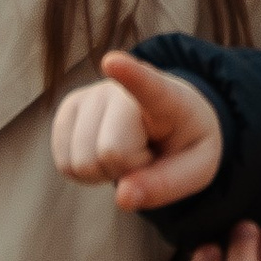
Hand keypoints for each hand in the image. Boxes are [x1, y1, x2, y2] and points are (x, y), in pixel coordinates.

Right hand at [51, 51, 223, 209]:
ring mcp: (90, 95)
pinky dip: (84, 173)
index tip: (112, 61)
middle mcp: (120, 89)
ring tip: (126, 151)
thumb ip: (165, 185)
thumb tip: (123, 198)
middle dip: (127, 169)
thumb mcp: (196, 169)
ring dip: (104, 172)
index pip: (146, 85)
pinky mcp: (68, 108)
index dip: (129, 74)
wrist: (169, 119)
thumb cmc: (183, 142)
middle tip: (146, 154)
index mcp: (165, 97)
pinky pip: (64, 164)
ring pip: (81, 162)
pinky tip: (104, 154)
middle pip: (109, 152)